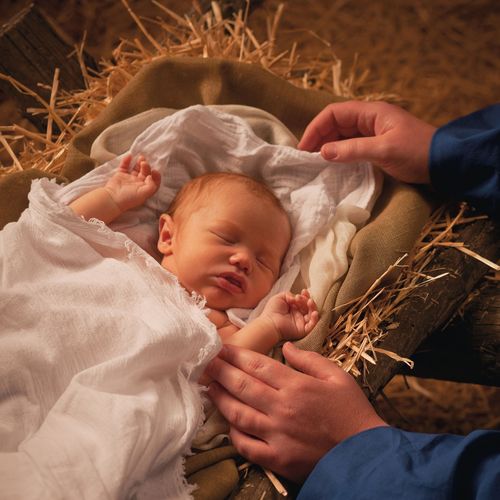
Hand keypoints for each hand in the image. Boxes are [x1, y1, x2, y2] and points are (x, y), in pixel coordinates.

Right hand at [104, 154, 160, 211]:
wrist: (112, 198)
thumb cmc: (128, 198)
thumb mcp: (143, 194)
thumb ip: (151, 186)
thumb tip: (151, 176)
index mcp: (144, 189)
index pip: (153, 181)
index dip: (156, 176)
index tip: (154, 171)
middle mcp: (138, 184)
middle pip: (145, 173)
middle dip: (146, 167)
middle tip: (144, 163)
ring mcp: (129, 179)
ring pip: (136, 168)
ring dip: (139, 162)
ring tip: (141, 158)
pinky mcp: (120, 175)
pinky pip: (125, 166)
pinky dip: (127, 160)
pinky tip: (129, 156)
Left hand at [206, 342, 386, 480]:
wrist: (365, 455)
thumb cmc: (352, 411)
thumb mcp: (337, 376)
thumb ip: (310, 359)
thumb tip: (286, 347)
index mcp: (296, 385)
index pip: (258, 365)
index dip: (236, 355)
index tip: (221, 348)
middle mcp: (282, 407)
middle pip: (243, 385)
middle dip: (221, 371)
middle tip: (205, 362)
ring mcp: (277, 435)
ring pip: (239, 414)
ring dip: (220, 398)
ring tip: (208, 387)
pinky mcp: (277, 458)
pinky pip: (247, 445)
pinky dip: (234, 434)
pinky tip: (227, 422)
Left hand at [261, 289, 318, 340]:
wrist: (269, 323)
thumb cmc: (272, 311)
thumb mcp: (280, 298)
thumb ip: (289, 294)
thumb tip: (296, 296)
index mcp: (293, 308)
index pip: (303, 301)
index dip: (305, 296)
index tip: (303, 291)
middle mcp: (298, 315)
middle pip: (308, 307)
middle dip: (307, 300)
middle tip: (300, 298)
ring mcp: (301, 323)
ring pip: (312, 314)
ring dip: (313, 307)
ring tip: (310, 302)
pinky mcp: (303, 330)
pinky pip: (312, 325)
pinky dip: (315, 319)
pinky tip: (314, 313)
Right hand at [298, 101, 436, 183]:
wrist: (445, 163)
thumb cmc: (417, 152)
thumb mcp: (384, 150)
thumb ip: (352, 150)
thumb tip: (323, 152)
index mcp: (371, 112)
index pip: (333, 113)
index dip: (316, 128)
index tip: (304, 148)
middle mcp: (369, 119)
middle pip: (335, 124)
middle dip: (318, 138)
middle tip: (306, 159)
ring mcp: (373, 133)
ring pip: (341, 136)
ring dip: (327, 147)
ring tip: (315, 163)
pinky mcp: (376, 146)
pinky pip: (350, 147)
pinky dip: (339, 154)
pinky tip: (332, 165)